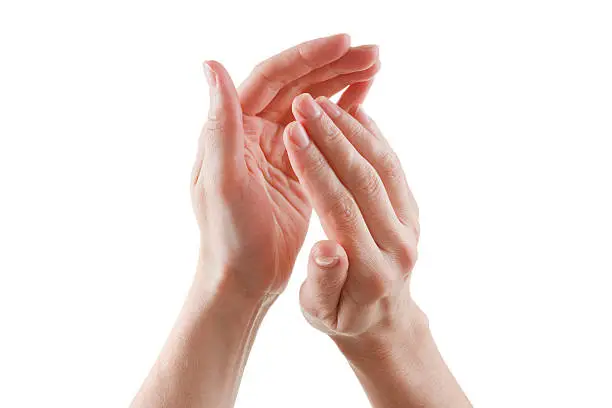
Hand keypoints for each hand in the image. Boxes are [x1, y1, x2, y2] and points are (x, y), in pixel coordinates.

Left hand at [192, 34, 379, 297]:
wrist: (243, 279)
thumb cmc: (228, 236)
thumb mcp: (222, 181)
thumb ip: (220, 124)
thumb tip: (211, 64)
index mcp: (233, 128)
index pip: (271, 77)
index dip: (308, 57)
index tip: (344, 43)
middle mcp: (252, 131)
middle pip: (296, 84)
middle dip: (333, 65)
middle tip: (373, 52)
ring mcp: (276, 148)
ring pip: (311, 104)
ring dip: (341, 83)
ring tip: (376, 66)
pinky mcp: (297, 168)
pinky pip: (322, 131)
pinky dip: (342, 113)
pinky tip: (364, 98)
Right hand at [283, 95, 470, 406]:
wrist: (383, 318)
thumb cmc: (340, 315)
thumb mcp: (320, 312)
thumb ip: (323, 281)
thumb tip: (325, 248)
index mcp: (371, 270)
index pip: (340, 208)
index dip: (315, 168)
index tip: (291, 133)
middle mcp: (398, 243)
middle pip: (365, 179)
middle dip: (332, 137)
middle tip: (304, 103)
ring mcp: (410, 223)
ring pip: (383, 165)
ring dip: (352, 130)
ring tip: (321, 101)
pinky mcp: (412, 209)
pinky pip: (394, 166)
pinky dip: (374, 136)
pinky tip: (352, 112)